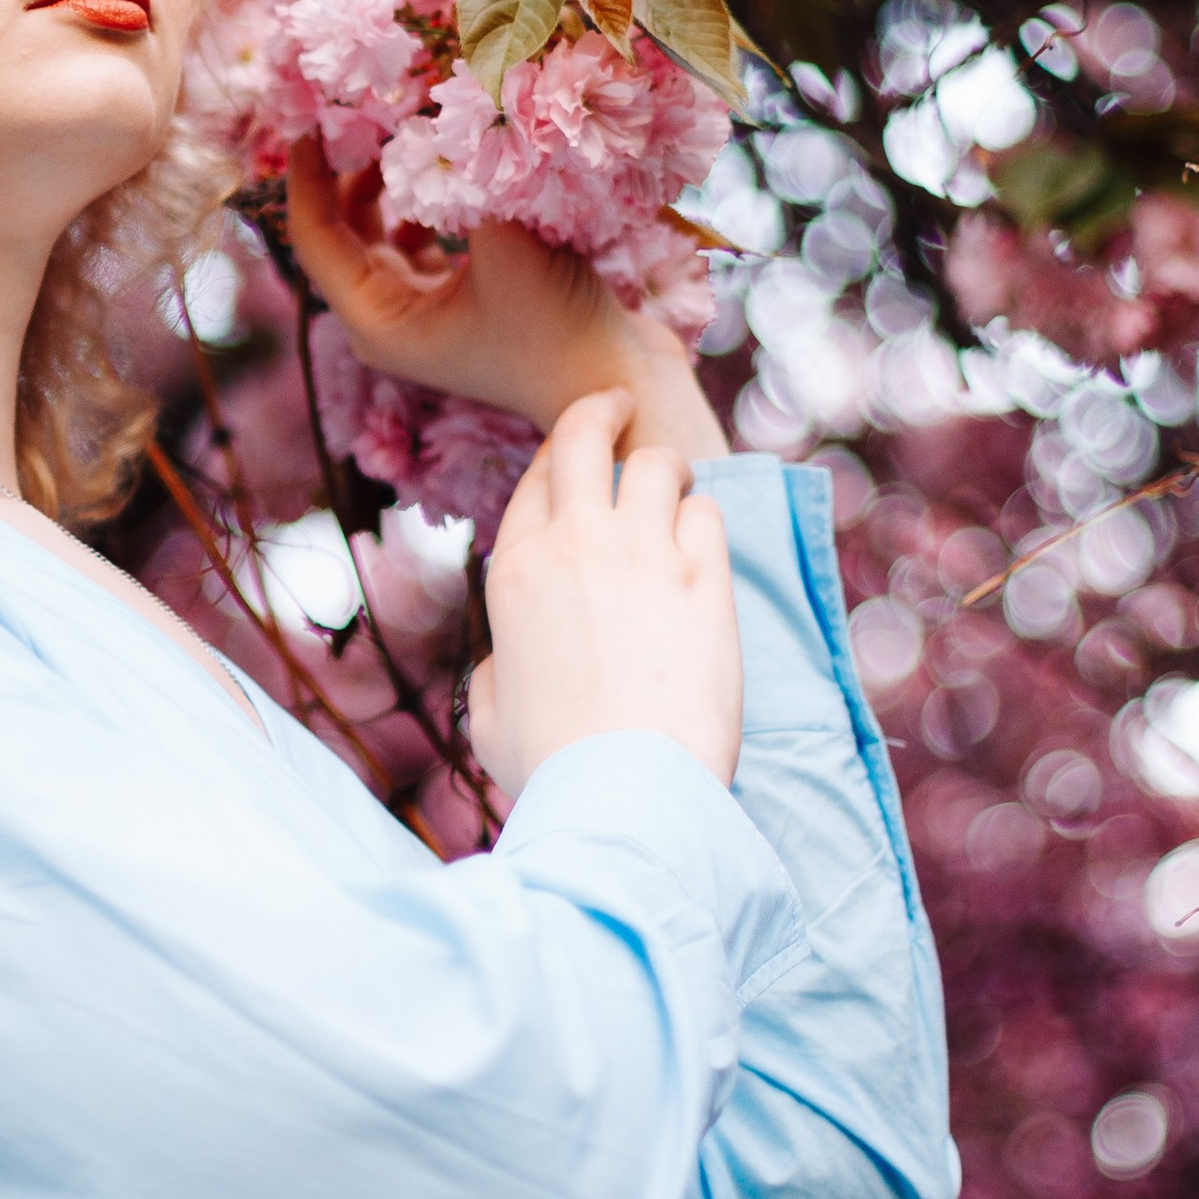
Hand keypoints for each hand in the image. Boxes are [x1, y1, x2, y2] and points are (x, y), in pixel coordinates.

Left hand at [286, 139, 725, 461]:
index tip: (310, 119)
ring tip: (419, 131)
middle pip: (344, 234)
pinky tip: (461, 168)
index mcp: (376, 322)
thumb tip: (456, 104)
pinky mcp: (470, 300)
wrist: (623, 385)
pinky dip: (436, 203)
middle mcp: (392, 321)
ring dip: (397, 185)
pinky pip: (430, 240)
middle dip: (351, 173)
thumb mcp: (503, 241)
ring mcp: (431, 312)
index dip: (306, 177)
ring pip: (388, 234)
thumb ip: (467, 174)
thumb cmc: (555, 326)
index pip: (314, 239)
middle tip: (368, 112)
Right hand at [466, 389, 742, 798]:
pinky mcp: (705, 579)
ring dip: (666, 468)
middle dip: (602, 412)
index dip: (559, 451)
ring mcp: (644, 555)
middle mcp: (575, 545)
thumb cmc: (553, 766)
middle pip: (585, 438)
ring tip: (675, 484)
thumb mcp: (490, 712)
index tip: (577, 443)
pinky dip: (703, 520)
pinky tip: (701, 545)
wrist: (623, 791)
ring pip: (658, 465)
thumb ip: (498, 666)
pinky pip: (707, 513)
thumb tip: (510, 658)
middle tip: (619, 407)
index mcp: (516, 571)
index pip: (538, 477)